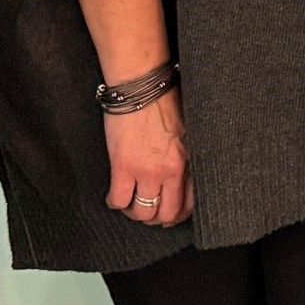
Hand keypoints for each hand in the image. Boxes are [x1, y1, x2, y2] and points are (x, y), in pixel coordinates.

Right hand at [105, 91, 193, 228]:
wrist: (142, 85)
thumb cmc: (164, 100)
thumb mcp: (187, 131)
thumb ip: (186, 156)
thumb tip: (182, 175)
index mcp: (189, 161)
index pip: (189, 204)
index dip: (177, 215)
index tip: (169, 213)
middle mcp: (171, 170)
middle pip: (166, 215)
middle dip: (157, 219)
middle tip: (148, 213)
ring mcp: (147, 170)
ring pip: (142, 212)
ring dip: (135, 212)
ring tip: (131, 204)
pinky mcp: (123, 166)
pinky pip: (119, 200)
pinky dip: (116, 203)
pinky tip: (115, 196)